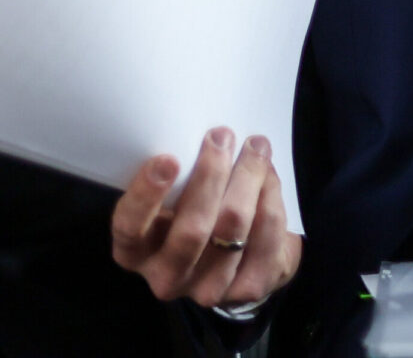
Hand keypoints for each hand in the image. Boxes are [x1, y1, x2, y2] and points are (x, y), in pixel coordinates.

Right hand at [111, 129, 302, 309]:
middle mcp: (165, 276)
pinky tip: (268, 176)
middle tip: (222, 136)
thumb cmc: (199, 215)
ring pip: (232, 227)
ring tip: (255, 147)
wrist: (245, 259)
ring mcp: (206, 288)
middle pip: (191, 229)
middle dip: (211, 175)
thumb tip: (200, 135)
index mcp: (136, 252)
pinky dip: (270, 196)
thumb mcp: (174, 202)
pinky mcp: (245, 289)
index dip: (146, 195)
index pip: (130, 229)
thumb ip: (176, 181)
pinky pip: (264, 233)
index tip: (168, 159)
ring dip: (248, 178)